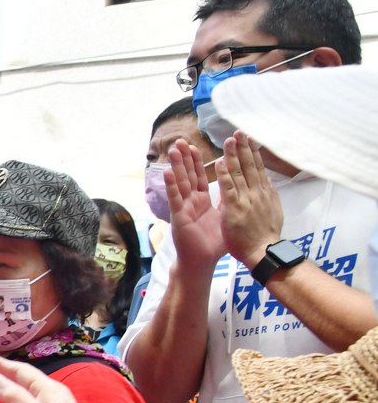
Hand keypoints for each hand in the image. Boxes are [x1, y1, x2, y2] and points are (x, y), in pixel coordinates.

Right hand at [165, 139, 225, 273]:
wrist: (203, 261)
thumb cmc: (214, 243)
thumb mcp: (225, 216)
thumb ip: (226, 200)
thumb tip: (234, 185)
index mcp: (203, 200)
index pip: (201, 176)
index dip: (199, 161)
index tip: (198, 144)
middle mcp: (192, 201)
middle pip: (189, 175)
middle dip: (185, 158)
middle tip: (181, 141)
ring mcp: (184, 207)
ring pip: (181, 183)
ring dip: (177, 166)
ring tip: (173, 150)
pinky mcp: (179, 216)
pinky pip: (175, 198)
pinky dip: (172, 186)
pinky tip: (168, 172)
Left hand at [216, 132, 283, 267]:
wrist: (263, 252)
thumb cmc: (265, 235)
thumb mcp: (272, 211)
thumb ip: (268, 195)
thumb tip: (268, 182)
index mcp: (264, 193)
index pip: (258, 168)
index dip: (253, 153)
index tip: (250, 139)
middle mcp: (257, 193)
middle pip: (250, 166)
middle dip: (244, 147)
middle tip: (240, 131)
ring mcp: (246, 199)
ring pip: (239, 173)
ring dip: (234, 155)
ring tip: (229, 139)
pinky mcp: (235, 208)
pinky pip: (228, 188)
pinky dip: (224, 174)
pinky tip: (220, 162)